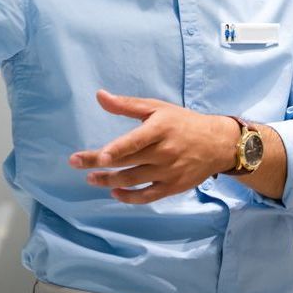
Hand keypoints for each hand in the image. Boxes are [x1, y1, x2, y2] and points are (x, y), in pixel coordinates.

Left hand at [68, 90, 239, 203]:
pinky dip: (129, 197)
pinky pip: (147, 196)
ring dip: (109, 181)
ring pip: (133, 180)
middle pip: (126, 162)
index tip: (100, 156)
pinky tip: (115, 192)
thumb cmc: (183, 123)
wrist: (218, 144)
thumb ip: (126, 105)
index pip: (135, 141)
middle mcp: (164, 152)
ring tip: (92, 178)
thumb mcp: (157, 108)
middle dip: (98, 164)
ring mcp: (169, 171)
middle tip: (75, 162)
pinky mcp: (173, 186)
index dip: (117, 150)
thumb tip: (99, 96)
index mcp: (160, 129)